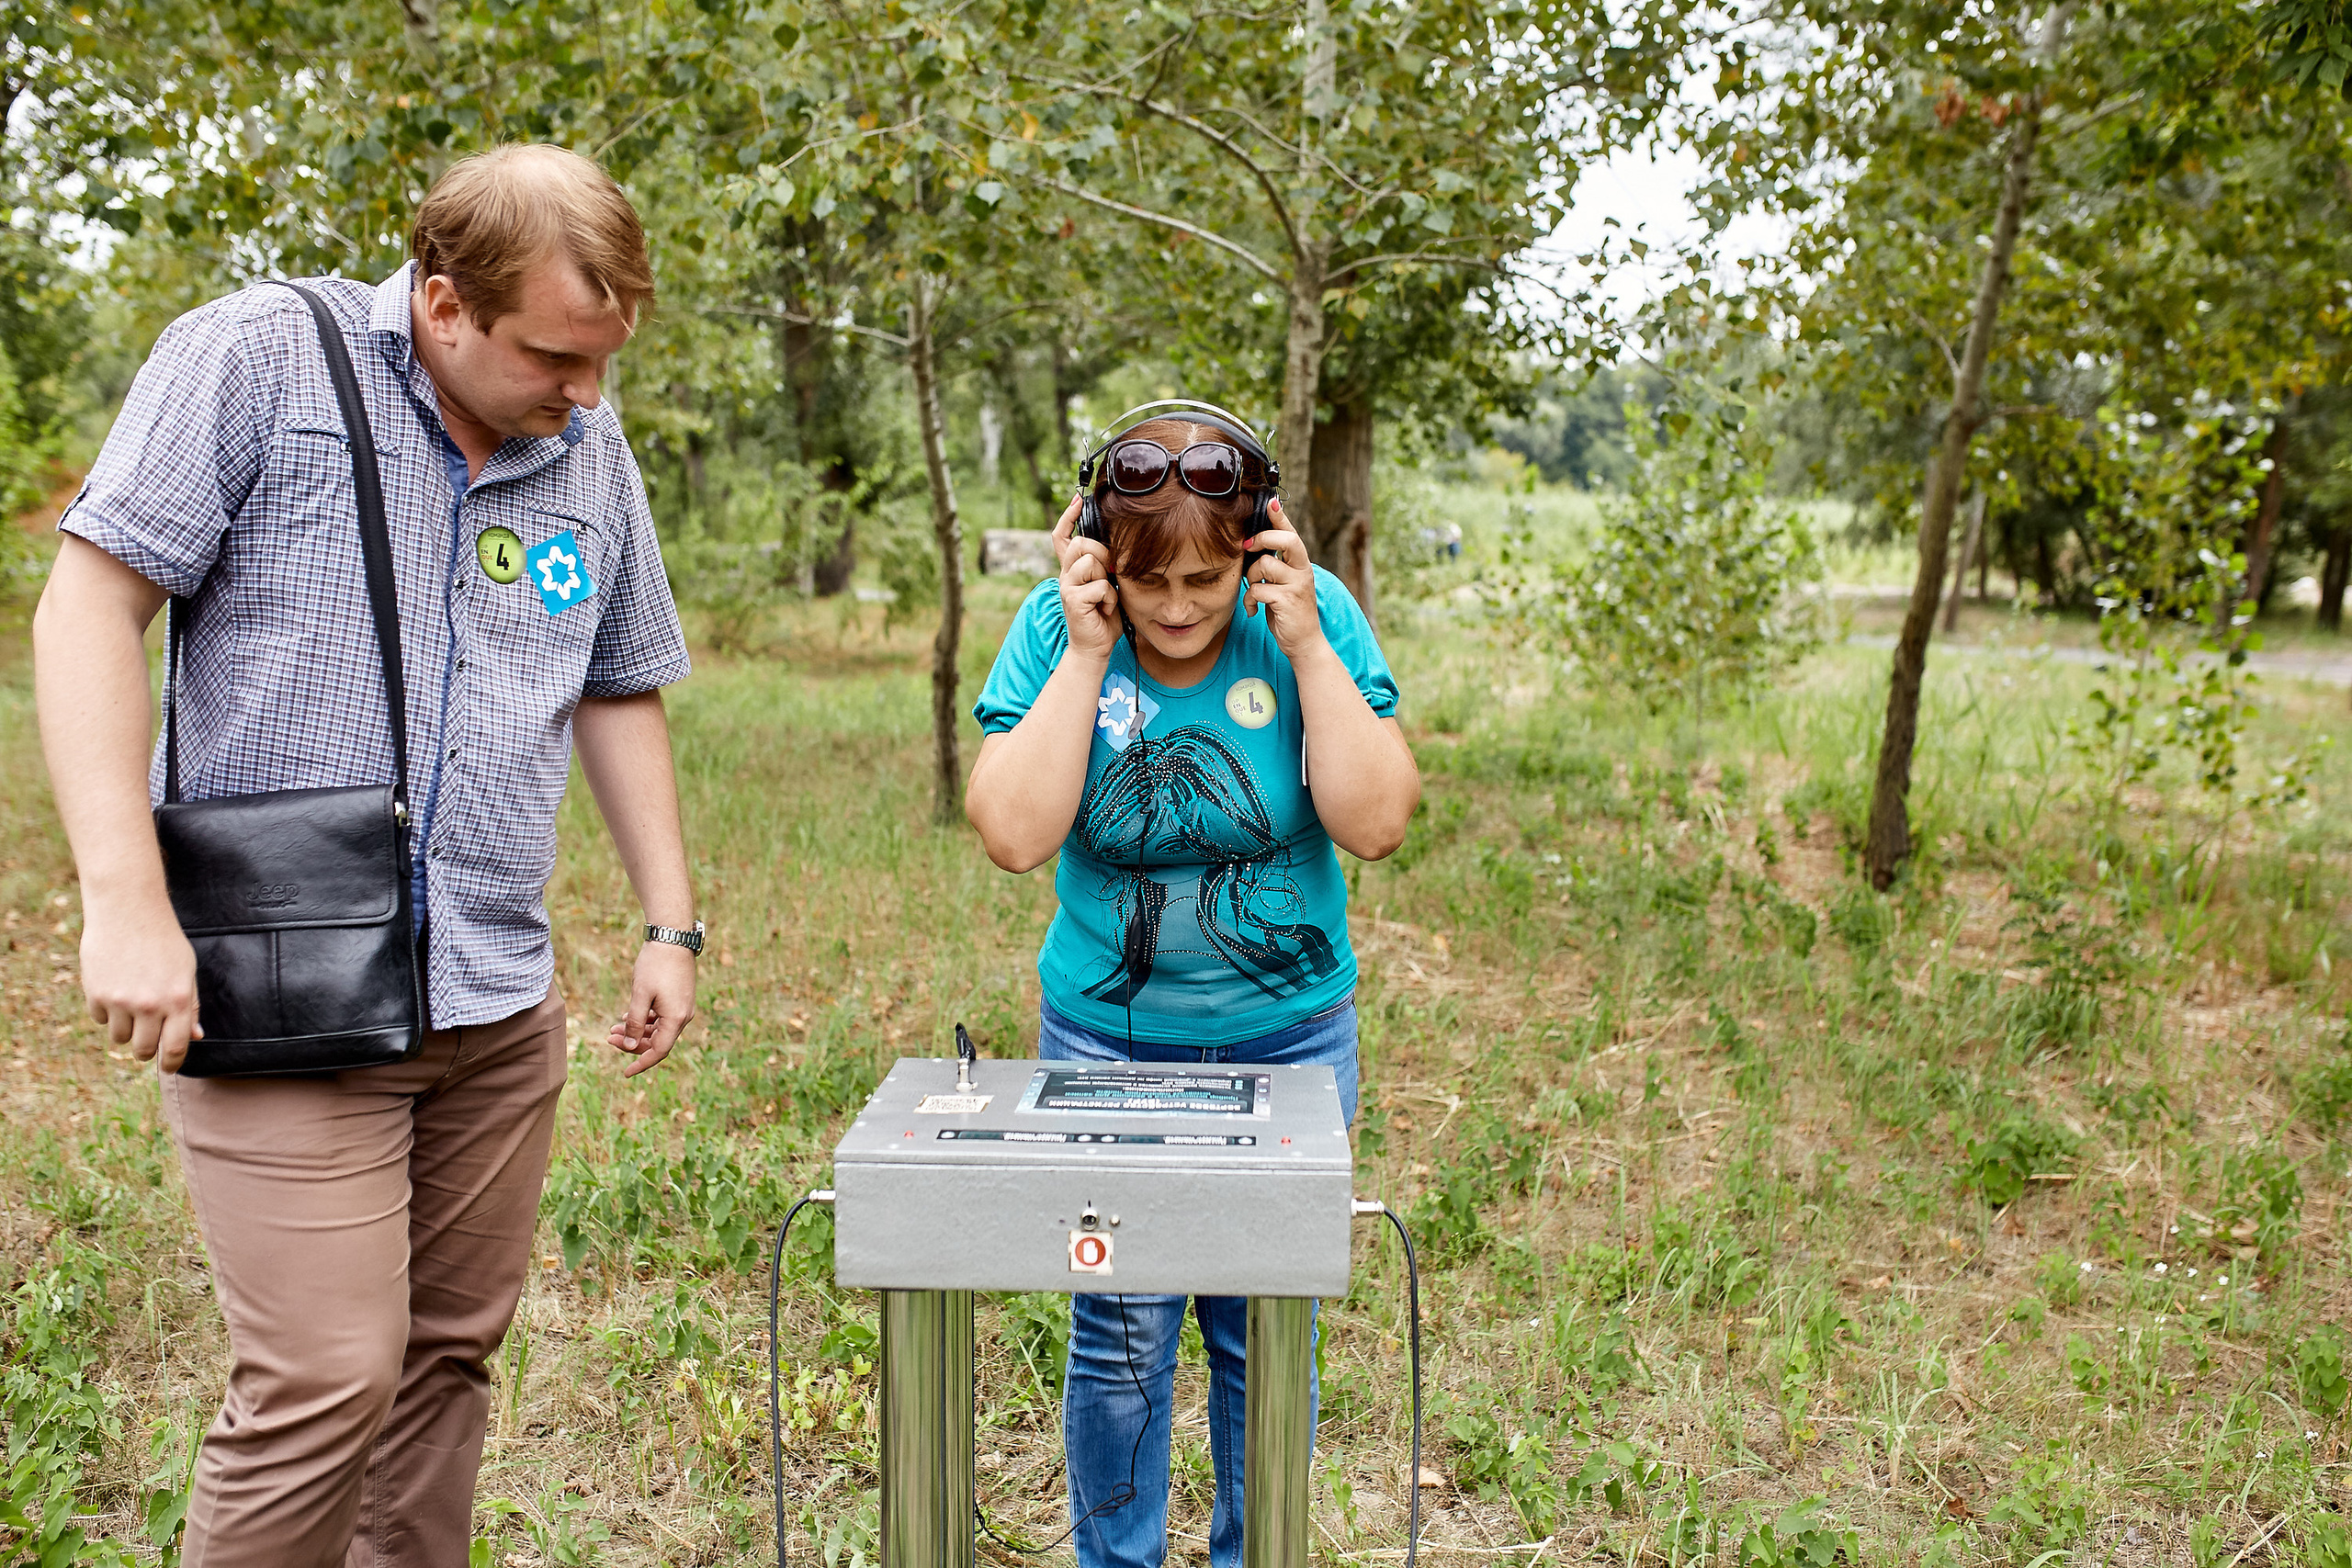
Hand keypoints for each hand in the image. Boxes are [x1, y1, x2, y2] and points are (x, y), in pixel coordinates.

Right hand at [80, 896, 201, 1072]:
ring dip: (125, 1028)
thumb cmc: (164, 941)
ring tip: (131, 1002)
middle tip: (147, 1037)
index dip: (171, 1064)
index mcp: (178, 1000)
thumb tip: (195, 1037)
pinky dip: (106, 1011)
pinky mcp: (95, 994)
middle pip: (143, 1051)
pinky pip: (100, 1019)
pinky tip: (114, 986)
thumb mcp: (186, 971)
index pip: (175, 1049)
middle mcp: (149, 1005)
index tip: (168, 1068)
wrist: (128, 911)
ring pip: (119, 1037)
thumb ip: (190, 1006)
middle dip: (145, 1049)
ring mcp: (121, 1001)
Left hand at [609, 940, 696, 1075]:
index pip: (659, 1051)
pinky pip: (662, 1018)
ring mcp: (683, 1007)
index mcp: (676, 1018)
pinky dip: (645, 1020)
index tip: (625, 1072)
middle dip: (632, 1043)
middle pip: (658, 1041)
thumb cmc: (656, 965)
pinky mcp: (679, 998)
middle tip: (609, 1037)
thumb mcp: (639, 995)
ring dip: (637, 1031)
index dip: (641, 1063)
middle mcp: (683, 1016)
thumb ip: (634, 1023)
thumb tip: (628, 1045)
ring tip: (613, 1026)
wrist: (672, 937)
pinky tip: (628, 1015)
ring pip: (658, 1029)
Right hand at [1050, 493, 1119, 665]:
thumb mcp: (1106, 584)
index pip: (1062, 536)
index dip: (1068, 516)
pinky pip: (1099, 586)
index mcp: (1072, 569)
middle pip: (1081, 543)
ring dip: (1106, 580)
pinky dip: (1109, 598)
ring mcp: (1066, 587)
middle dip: (1101, 556)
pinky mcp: (1072, 600)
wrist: (1095, 647)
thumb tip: (1113, 546)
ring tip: (1106, 597)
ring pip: (1090, 562)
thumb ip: (1104, 566)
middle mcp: (1064, 575)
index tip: (1076, 500)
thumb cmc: (1104, 616)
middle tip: (1108, 577)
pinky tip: (1105, 609)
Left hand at [1243, 501, 1325, 658]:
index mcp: (1300, 564)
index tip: (1271, 502)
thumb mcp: (1283, 584)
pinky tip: (1253, 609)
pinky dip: (1249, 600)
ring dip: (1251, 577)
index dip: (1281, 517)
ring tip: (1253, 590)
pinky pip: (1258, 590)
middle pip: (1286, 540)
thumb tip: (1252, 545)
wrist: (1303, 642)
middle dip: (1261, 539)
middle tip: (1247, 547)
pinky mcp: (1288, 602)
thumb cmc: (1287, 610)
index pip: (1291, 534)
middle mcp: (1302, 571)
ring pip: (1265, 565)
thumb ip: (1274, 566)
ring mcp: (1297, 586)